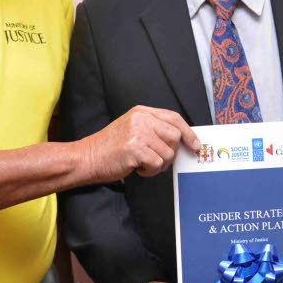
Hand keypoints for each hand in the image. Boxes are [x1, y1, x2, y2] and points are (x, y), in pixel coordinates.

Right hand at [80, 106, 199, 181]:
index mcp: (141, 112)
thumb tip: (181, 141)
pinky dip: (150, 171)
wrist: (86, 157)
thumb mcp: (132, 129)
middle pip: (175, 136)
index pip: (174, 118)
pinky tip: (137, 168)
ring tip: (142, 164)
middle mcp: (141, 119)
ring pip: (168, 153)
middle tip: (157, 160)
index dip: (188, 132)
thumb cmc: (110, 148)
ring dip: (158, 164)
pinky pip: (157, 163)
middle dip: (170, 152)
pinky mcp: (135, 148)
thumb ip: (154, 129)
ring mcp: (138, 133)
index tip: (196, 145)